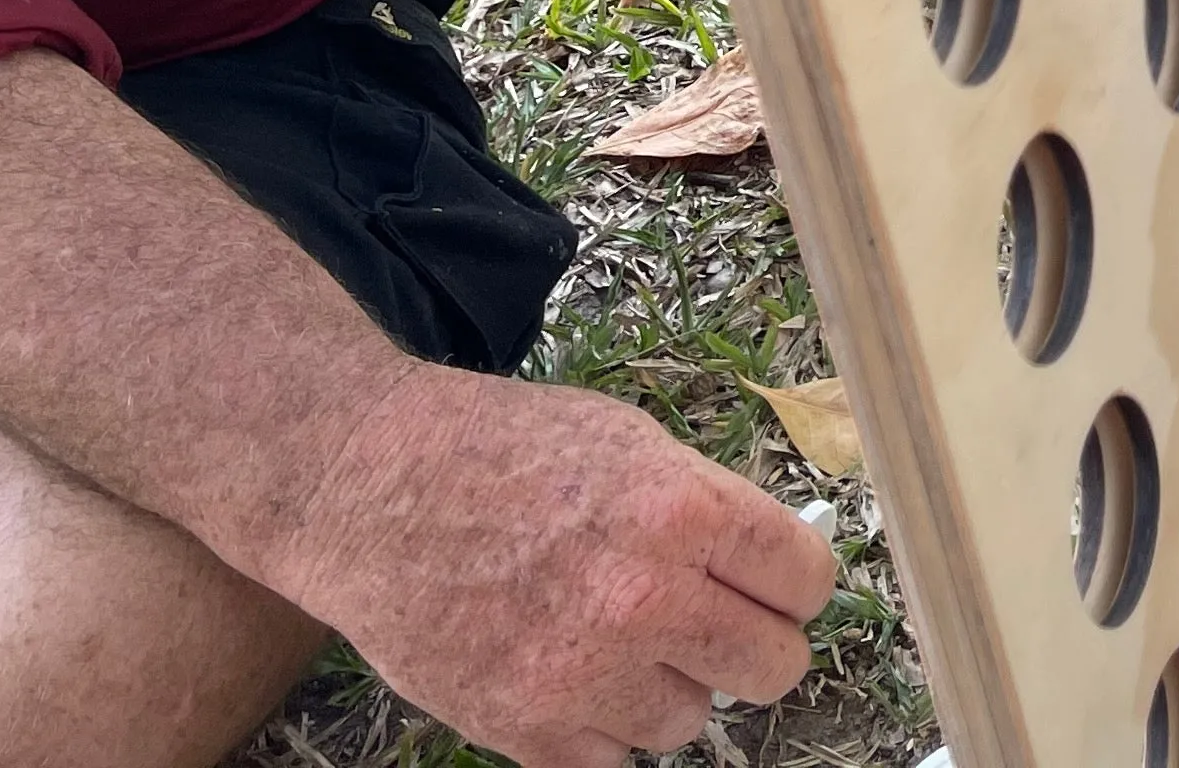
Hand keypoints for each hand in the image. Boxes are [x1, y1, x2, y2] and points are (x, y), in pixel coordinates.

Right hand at [281, 365, 836, 767]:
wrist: (372, 487)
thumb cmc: (504, 451)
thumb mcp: (631, 443)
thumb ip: (709, 509)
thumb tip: (774, 566)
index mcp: (682, 512)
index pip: (806, 582)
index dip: (795, 584)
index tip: (777, 586)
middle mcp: (644, 599)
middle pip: (772, 666)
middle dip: (754, 645)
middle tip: (717, 625)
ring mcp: (584, 674)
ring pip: (690, 721)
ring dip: (667, 687)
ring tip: (616, 639)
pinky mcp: (525, 729)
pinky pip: (613, 762)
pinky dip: (600, 729)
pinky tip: (571, 674)